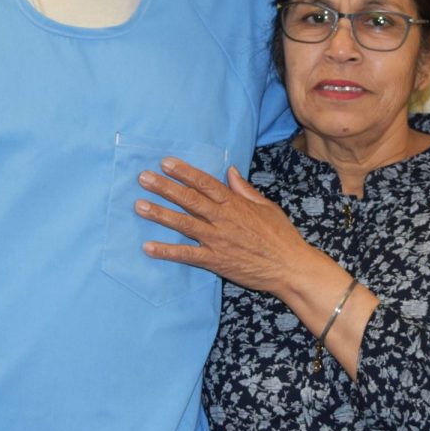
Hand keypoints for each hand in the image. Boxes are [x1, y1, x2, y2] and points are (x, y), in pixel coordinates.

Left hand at [135, 158, 307, 293]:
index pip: (204, 183)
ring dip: (160, 214)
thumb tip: (230, 171)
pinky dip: (167, 251)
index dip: (184, 171)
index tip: (165, 162)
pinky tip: (148, 247)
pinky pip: (187, 255)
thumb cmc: (280, 236)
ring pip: (183, 224)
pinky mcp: (215, 261)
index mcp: (234, 204)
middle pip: (188, 200)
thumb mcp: (266, 207)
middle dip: (164, 187)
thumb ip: (245, 189)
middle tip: (143, 178)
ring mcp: (217, 240)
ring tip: (139, 205)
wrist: (290, 267)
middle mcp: (222, 219)